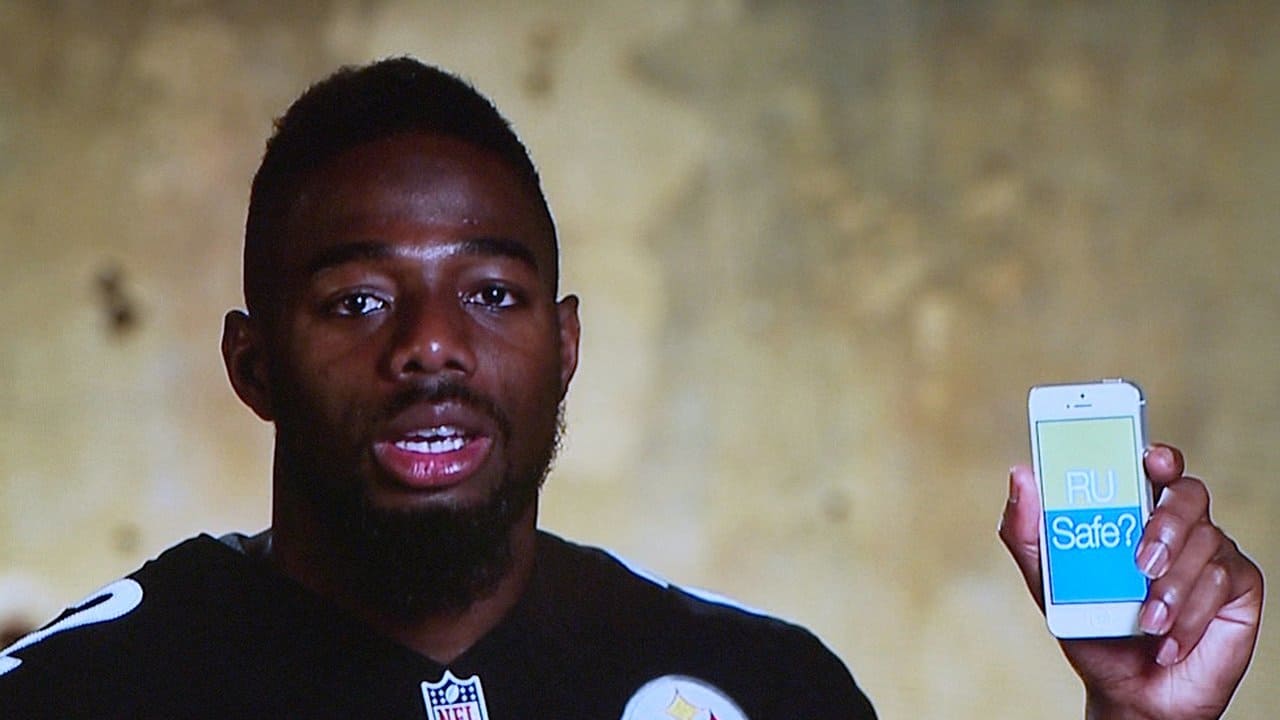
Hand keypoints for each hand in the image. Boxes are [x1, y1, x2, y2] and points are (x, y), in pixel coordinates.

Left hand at [999, 444, 1262, 719]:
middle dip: (1166, 522)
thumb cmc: (1096, 630)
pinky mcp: (1237, 587)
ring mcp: (1210, 554)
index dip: (1157, 454)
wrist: (1130, 692)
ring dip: (1172, 587)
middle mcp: (1178, 526)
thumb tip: (1021, 476)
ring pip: (1205, 541)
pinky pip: (1221, 581)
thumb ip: (1028, 531)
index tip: (1150, 458)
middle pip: (1189, 494)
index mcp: (1135, 513)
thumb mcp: (1048, 581)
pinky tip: (1167, 640)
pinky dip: (1190, 616)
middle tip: (1141, 560)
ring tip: (1146, 620)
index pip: (1153, 466)